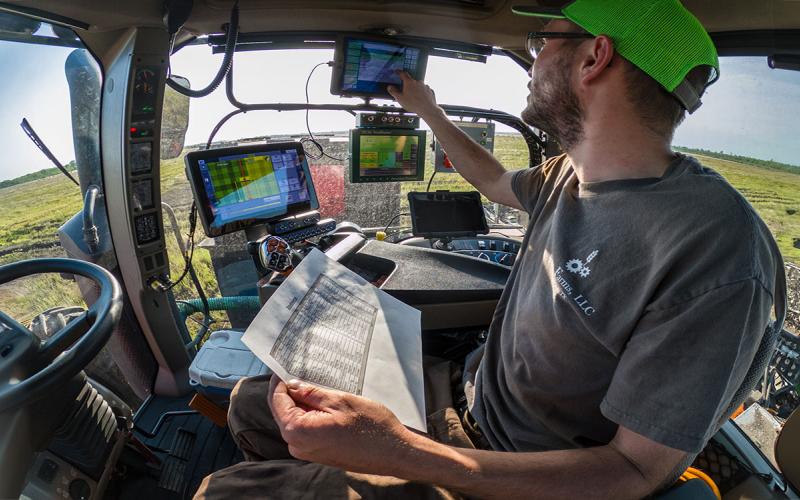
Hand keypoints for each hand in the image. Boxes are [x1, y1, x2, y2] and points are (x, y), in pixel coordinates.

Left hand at [268, 377, 415, 473]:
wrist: (392, 452)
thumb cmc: (371, 428)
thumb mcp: (340, 401)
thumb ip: (312, 393)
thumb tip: (293, 385)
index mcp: (298, 431)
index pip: (277, 400)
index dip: (280, 381)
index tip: (285, 366)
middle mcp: (297, 445)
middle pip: (283, 410)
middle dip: (291, 390)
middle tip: (301, 370)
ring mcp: (307, 451)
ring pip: (296, 419)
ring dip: (303, 402)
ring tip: (317, 384)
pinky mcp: (318, 452)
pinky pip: (307, 428)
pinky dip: (311, 413)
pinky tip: (324, 401)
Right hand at [387, 71, 440, 117]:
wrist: (427, 109)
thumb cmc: (413, 104)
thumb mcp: (400, 99)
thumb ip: (394, 92)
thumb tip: (390, 87)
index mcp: (409, 82)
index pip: (403, 74)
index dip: (399, 72)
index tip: (397, 72)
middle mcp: (418, 82)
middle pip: (411, 81)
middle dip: (408, 85)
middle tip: (406, 92)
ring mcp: (425, 86)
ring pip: (418, 86)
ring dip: (416, 90)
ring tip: (414, 99)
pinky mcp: (430, 91)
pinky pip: (424, 91)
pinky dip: (422, 94)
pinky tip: (421, 100)